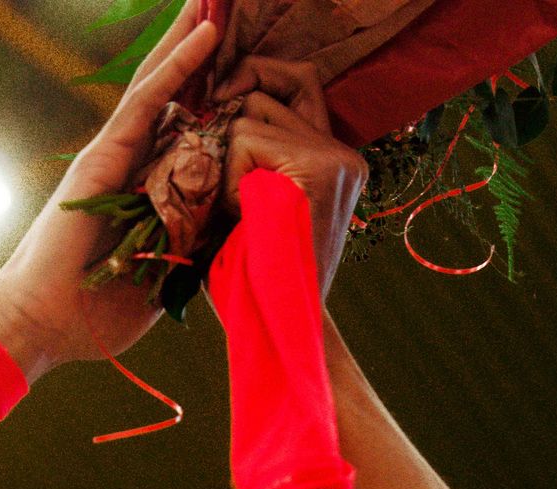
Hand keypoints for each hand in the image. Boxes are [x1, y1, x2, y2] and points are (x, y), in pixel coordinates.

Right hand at [0, 0, 220, 377]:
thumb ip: (190, 255)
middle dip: (199, 51)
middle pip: (171, 94)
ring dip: (193, 38)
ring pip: (162, 82)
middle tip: (228, 5)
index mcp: (142, 194)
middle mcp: (128, 164)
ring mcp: (114, 154)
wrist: (42, 324)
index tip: (240, 65)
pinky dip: (179, 66)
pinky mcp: (105, 155)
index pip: (182, 133)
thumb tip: (232, 240)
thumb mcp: (161, 284)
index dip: (208, 95)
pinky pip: (149, 101)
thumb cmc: (92, 317)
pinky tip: (206, 34)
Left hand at [215, 56, 366, 300]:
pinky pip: (245, 138)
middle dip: (230, 125)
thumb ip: (246, 160)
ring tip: (236, 213)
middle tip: (221, 183)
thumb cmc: (257, 287)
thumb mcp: (252, 212)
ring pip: (250, 112)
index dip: (247, 99)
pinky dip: (228, 177)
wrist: (281, 335)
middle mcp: (343, 153)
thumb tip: (212, 110)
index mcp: (334, 161)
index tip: (220, 130)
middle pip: (268, 88)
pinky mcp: (317, 167)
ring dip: (227, 161)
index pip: (293, 85)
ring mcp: (335, 157)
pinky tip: (239, 217)